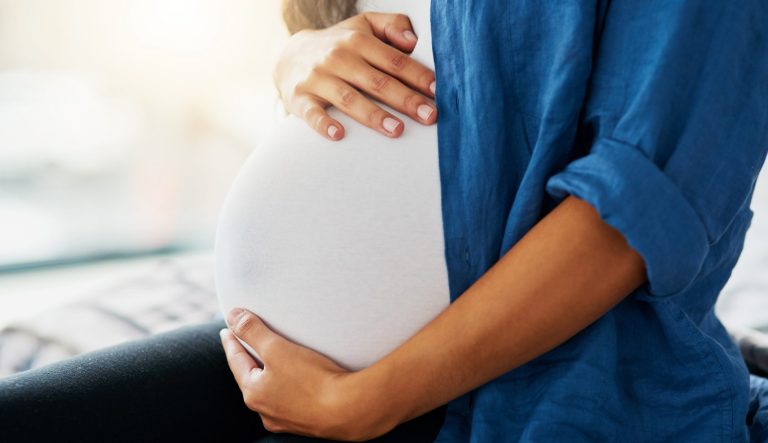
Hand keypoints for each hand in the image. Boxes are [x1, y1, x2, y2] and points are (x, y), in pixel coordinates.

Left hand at [221, 308, 395, 440]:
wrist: (349, 410)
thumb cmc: (312, 379)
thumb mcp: (276, 349)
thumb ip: (252, 331)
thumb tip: (232, 316)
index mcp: (253, 392)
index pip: (236, 360)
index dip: (232, 342)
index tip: (227, 330)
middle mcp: (265, 410)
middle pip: (251, 377)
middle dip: (249, 359)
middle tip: (246, 343)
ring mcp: (286, 419)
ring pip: (271, 391)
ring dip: (270, 374)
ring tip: (272, 361)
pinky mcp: (307, 421)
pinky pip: (291, 399)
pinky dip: (289, 386)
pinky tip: (298, 382)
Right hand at [274, 12, 436, 140]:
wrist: (290, 56)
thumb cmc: (339, 45)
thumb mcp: (363, 26)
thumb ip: (391, 26)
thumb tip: (414, 40)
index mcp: (358, 40)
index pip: (394, 60)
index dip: (417, 75)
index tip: (437, 92)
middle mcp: (338, 58)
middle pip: (377, 81)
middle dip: (405, 99)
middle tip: (429, 116)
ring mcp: (318, 79)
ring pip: (349, 98)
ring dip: (374, 115)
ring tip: (397, 130)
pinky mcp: (300, 98)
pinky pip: (312, 113)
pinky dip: (324, 124)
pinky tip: (339, 135)